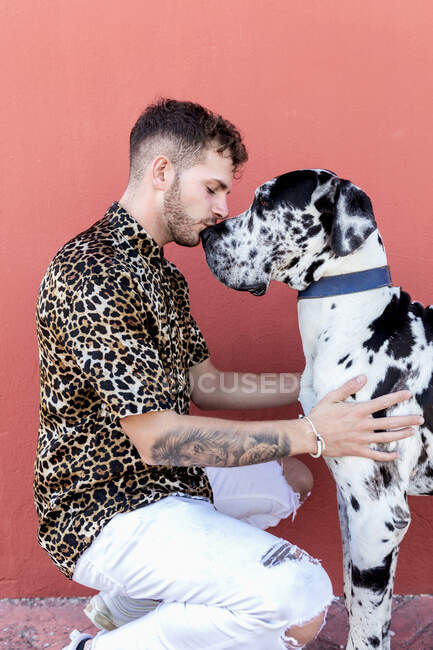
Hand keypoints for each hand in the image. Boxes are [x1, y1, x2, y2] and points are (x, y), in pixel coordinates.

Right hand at [307, 375, 423, 460]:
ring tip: (413, 432)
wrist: (310, 435)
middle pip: (390, 422)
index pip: (382, 402)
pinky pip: (375, 455)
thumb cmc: (319, 415)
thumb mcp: (331, 397)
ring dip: (401, 435)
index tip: (409, 393)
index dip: (397, 397)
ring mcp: (361, 439)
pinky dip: (387, 456)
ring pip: (386, 438)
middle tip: (420, 419)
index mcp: (358, 411)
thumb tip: (363, 378)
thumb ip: (348, 387)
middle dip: (407, 420)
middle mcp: (363, 425)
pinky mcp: (357, 450)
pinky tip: (395, 455)